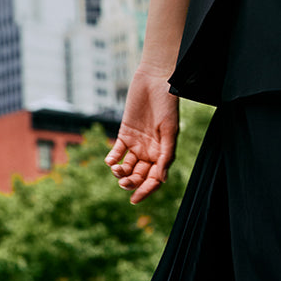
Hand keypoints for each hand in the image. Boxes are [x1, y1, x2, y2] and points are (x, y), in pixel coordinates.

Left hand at [105, 65, 179, 203]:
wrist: (155, 80)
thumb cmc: (167, 103)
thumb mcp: (170, 130)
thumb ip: (166, 154)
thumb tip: (161, 179)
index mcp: (163, 152)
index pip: (154, 178)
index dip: (146, 190)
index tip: (134, 200)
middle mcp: (150, 150)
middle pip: (139, 175)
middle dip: (131, 182)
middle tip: (124, 183)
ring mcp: (137, 142)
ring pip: (127, 166)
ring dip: (120, 172)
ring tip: (117, 169)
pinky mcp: (125, 133)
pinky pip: (117, 151)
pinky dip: (112, 159)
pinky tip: (111, 160)